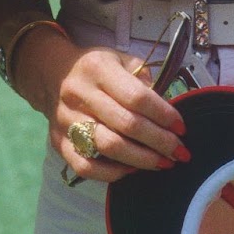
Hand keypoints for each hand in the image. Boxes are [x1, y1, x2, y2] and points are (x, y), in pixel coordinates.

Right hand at [17, 29, 189, 185]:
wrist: (52, 74)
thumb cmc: (96, 68)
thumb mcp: (120, 60)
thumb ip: (143, 80)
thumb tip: (167, 111)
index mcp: (98, 69)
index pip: (136, 97)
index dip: (163, 115)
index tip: (182, 127)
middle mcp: (80, 94)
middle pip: (126, 124)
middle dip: (160, 142)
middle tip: (181, 152)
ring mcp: (67, 120)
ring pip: (108, 147)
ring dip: (142, 160)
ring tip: (164, 163)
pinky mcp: (59, 142)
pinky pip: (87, 167)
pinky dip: (113, 173)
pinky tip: (132, 169)